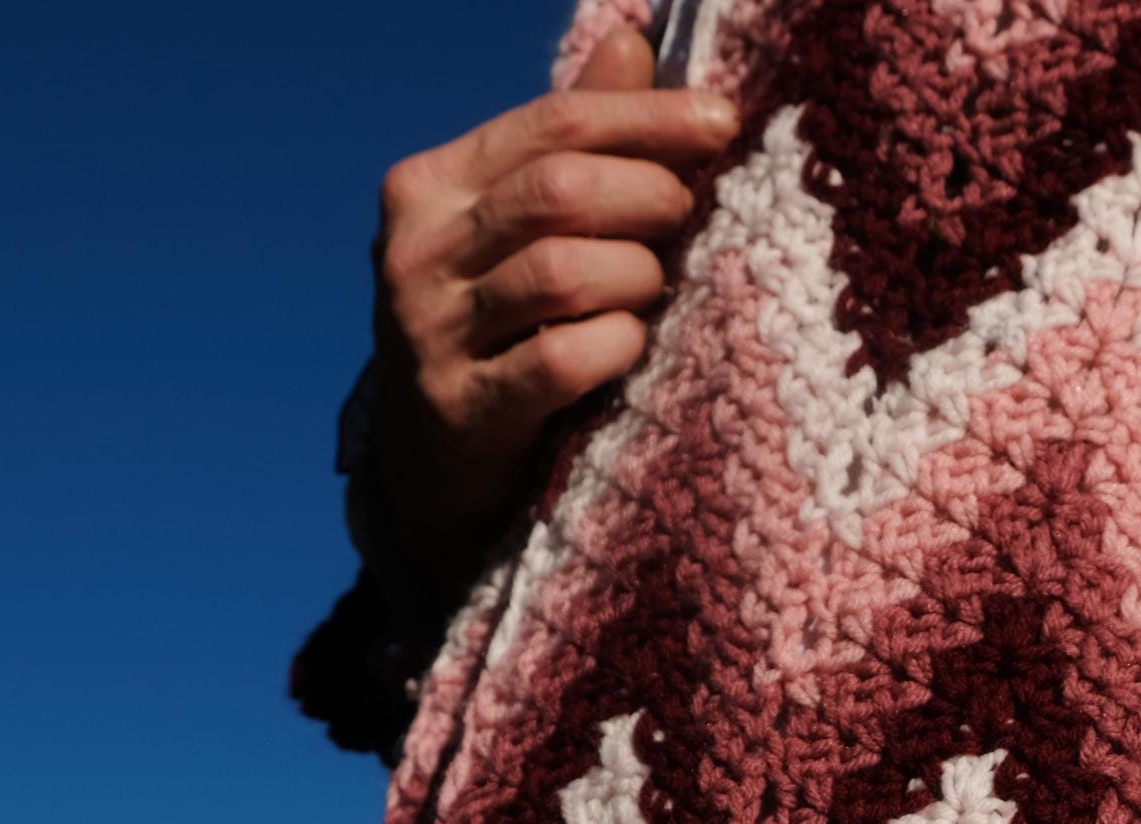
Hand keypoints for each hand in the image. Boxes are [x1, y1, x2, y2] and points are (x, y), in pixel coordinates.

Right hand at [364, 26, 738, 608]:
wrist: (428, 465)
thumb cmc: (496, 327)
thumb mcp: (516, 228)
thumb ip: (570, 141)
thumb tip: (637, 41)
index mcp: (431, 185)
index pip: (551, 122)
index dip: (647, 118)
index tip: (723, 122)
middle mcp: (416, 251)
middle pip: (558, 191)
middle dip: (650, 197)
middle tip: (690, 219)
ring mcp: (430, 333)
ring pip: (563, 273)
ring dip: (638, 277)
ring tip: (656, 288)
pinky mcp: (463, 409)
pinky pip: (564, 358)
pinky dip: (617, 345)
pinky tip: (629, 347)